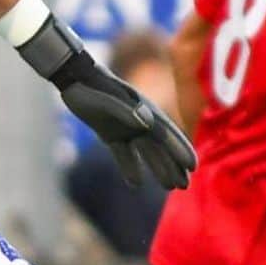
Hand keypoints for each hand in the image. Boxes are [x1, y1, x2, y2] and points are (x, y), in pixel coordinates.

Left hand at [61, 61, 196, 189]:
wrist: (73, 77)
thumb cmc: (91, 87)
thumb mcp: (107, 99)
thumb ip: (127, 111)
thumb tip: (149, 123)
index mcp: (143, 109)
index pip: (166, 133)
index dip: (180, 149)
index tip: (192, 166)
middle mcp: (138, 119)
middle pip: (160, 146)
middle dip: (174, 165)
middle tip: (185, 185)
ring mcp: (125, 127)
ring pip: (146, 151)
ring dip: (158, 168)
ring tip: (170, 187)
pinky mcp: (110, 133)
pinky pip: (123, 153)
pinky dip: (130, 167)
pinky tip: (136, 184)